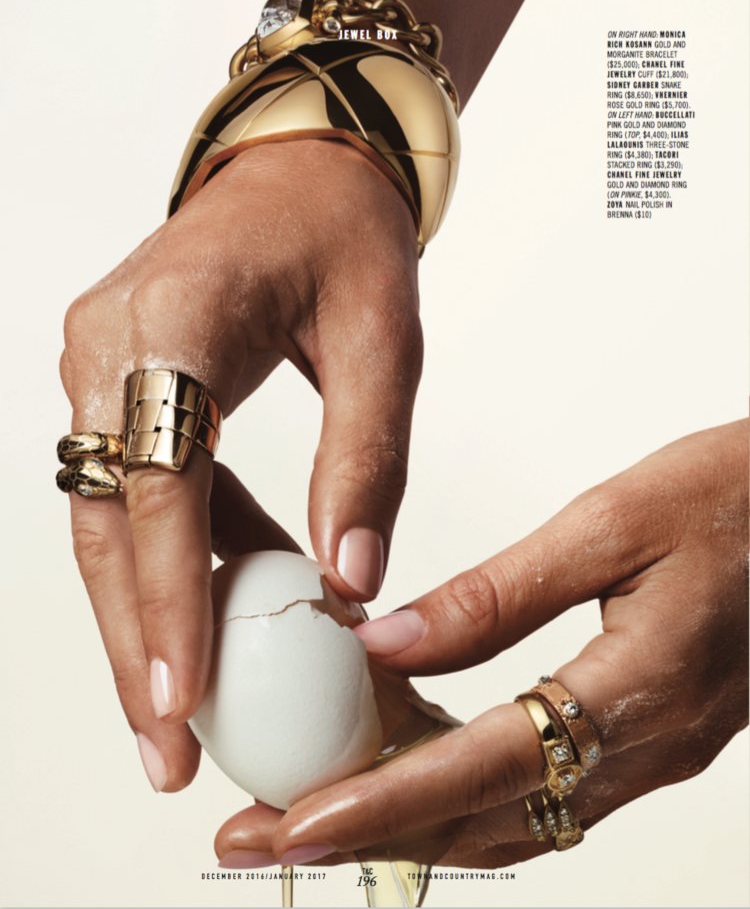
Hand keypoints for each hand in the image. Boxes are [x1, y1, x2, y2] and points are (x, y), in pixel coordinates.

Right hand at [60, 139, 421, 790]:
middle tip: (163, 748)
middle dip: (133, 642)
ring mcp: (100, 362)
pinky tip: (212, 610)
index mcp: (174, 320)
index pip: (160, 486)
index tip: (173, 702)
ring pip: (109, 518)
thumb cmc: (347, 237)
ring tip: (178, 710)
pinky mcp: (117, 380)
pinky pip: (135, 488)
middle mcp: (109, 345)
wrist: (302, 169)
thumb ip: (365, 462)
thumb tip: (347, 585)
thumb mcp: (384, 344)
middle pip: (109, 523)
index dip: (165, 601)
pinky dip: (171, 556)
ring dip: (142, 614)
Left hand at [214, 419, 748, 867]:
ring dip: (409, 824)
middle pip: (485, 821)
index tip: (295, 826)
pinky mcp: (647, 735)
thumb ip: (498, 595)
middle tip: (263, 841)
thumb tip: (385, 644)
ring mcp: (652, 753)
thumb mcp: (611, 523)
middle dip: (369, 839)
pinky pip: (540, 785)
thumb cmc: (730, 500)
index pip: (486, 769)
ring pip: (509, 817)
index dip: (386, 802)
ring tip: (313, 814)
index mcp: (642, 691)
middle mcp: (648, 749)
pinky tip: (407, 768)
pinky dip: (463, 790)